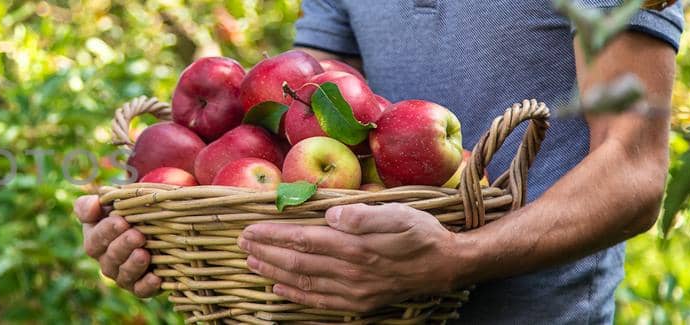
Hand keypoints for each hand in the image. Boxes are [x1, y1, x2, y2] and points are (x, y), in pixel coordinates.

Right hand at [75, 195, 161, 296]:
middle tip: (138, 235)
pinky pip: (141, 290)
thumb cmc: (124, 212)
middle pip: (111, 257)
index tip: (122, 221)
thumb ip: (91, 205)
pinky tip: (156, 278)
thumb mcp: (106, 204)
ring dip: (134, 265)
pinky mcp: (140, 287)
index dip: (107, 231)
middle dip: (124, 246)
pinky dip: (147, 286)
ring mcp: (123, 276)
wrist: (152, 228)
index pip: (96, 239)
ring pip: (124, 275)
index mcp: (95, 241)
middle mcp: (106, 262)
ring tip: (144, 254)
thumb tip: (94, 205)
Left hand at [238, 203, 470, 311]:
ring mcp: (353, 292)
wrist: (448, 266)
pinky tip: (278, 288)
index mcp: (355, 247)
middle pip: (297, 262)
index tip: (250, 228)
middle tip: (241, 242)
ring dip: (273, 272)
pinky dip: (295, 295)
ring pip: (303, 282)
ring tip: (250, 262)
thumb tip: (331, 213)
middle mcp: (350, 272)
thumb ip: (363, 215)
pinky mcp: (359, 304)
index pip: (303, 239)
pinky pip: (319, 302)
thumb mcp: (399, 214)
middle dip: (265, 251)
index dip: (273, 234)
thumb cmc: (422, 233)